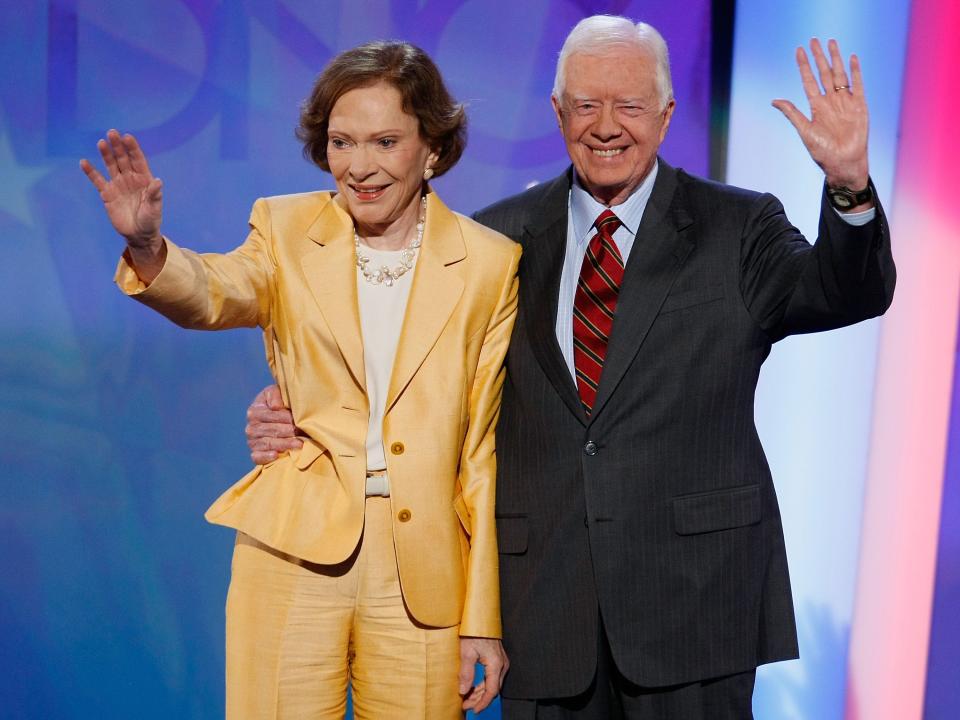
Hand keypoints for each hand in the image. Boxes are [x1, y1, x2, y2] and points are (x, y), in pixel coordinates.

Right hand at [80, 130, 166, 278]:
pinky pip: (97, 180)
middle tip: (112, 133)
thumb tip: (158, 181)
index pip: (138, 160)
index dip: (133, 148)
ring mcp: (118, 185)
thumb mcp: (154, 209)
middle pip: (123, 159)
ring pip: (111, 166)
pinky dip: (91, 172)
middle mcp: (130, 179)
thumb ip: (155, 195)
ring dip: (106, 154)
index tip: (127, 137)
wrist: (139, 235)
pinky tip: (84, 162)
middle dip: (118, 146)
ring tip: (101, 142)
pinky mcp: (107, 194)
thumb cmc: (150, 220)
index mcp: (144, 179)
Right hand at [246, 384, 301, 463]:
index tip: (300, 420)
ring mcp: (252, 442)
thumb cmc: (279, 404)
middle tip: (304, 433)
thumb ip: (275, 394)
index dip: (287, 418)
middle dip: (290, 431)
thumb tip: (276, 407)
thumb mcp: (276, 393)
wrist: (275, 422)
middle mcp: (251, 427)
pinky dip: (266, 457)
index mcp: (254, 411)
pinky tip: (276, 455)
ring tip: (299, 444)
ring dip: (284, 444)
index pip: (273, 416)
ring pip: (268, 443)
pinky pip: (257, 457)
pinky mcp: (254, 454)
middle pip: (272, 430)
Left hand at [458, 637, 508, 713]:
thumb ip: (466, 673)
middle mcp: (502, 665)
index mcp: (496, 664)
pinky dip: (482, 684)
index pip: (492, 691)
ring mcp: (501, 662)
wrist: (480, 618)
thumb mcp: (466, 652)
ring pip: (492, 684)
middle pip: (492, 689)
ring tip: (467, 698)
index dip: (483, 703)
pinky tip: (473, 688)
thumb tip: (463, 690)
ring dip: (480, 692)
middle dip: (479, 700)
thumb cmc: (474, 632)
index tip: (474, 710)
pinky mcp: (497, 660)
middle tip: (466, 705)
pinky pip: (491, 677)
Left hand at [772, 38, 869, 190]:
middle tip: (814, 40)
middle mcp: (830, 101)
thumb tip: (774, 100)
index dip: (804, 66)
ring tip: (831, 43)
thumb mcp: (804, 131)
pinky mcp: (860, 106)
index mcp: (816, 107)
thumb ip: (792, 113)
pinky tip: (852, 59)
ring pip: (840, 75)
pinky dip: (856, 71)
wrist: (843, 163)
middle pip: (824, 73)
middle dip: (819, 57)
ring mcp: (845, 102)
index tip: (798, 50)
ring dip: (836, 59)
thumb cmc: (823, 152)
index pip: (809, 81)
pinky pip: (858, 85)